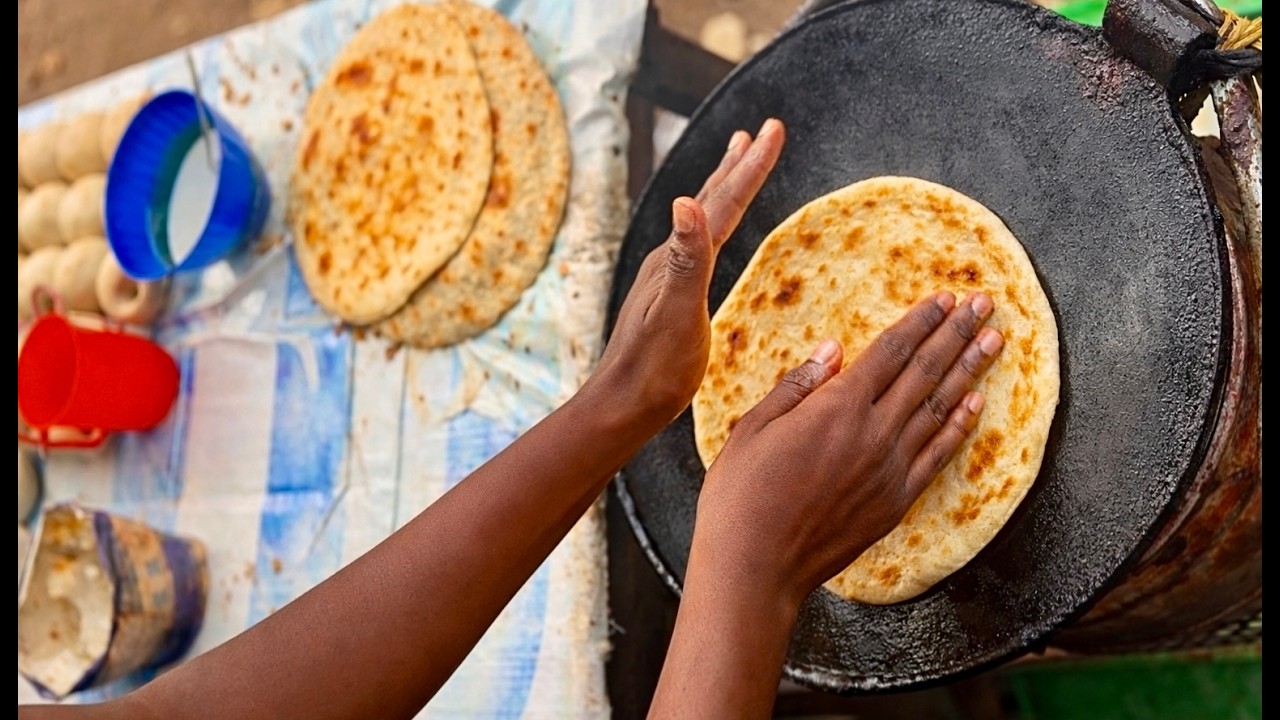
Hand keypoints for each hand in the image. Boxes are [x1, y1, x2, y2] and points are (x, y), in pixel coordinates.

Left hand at [590, 119, 785, 429]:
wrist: (623, 406)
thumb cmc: (654, 369)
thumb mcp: (678, 314)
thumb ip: (686, 260)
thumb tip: (685, 202)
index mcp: (679, 258)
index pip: (723, 201)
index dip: (752, 165)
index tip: (774, 128)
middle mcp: (672, 258)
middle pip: (713, 199)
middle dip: (741, 163)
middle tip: (763, 130)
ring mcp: (669, 275)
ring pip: (703, 218)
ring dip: (724, 186)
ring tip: (737, 158)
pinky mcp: (672, 296)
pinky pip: (699, 245)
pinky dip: (713, 224)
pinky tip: (710, 233)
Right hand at [693, 291, 1004, 606]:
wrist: (757, 565)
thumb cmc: (741, 496)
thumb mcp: (753, 428)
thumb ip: (797, 386)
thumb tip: (832, 350)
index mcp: (836, 408)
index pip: (890, 351)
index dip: (920, 321)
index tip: (944, 297)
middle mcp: (873, 433)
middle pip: (924, 371)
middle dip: (956, 333)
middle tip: (986, 304)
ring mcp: (890, 469)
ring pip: (940, 408)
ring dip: (970, 370)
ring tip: (994, 341)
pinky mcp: (895, 501)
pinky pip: (938, 455)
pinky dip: (960, 426)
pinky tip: (976, 403)